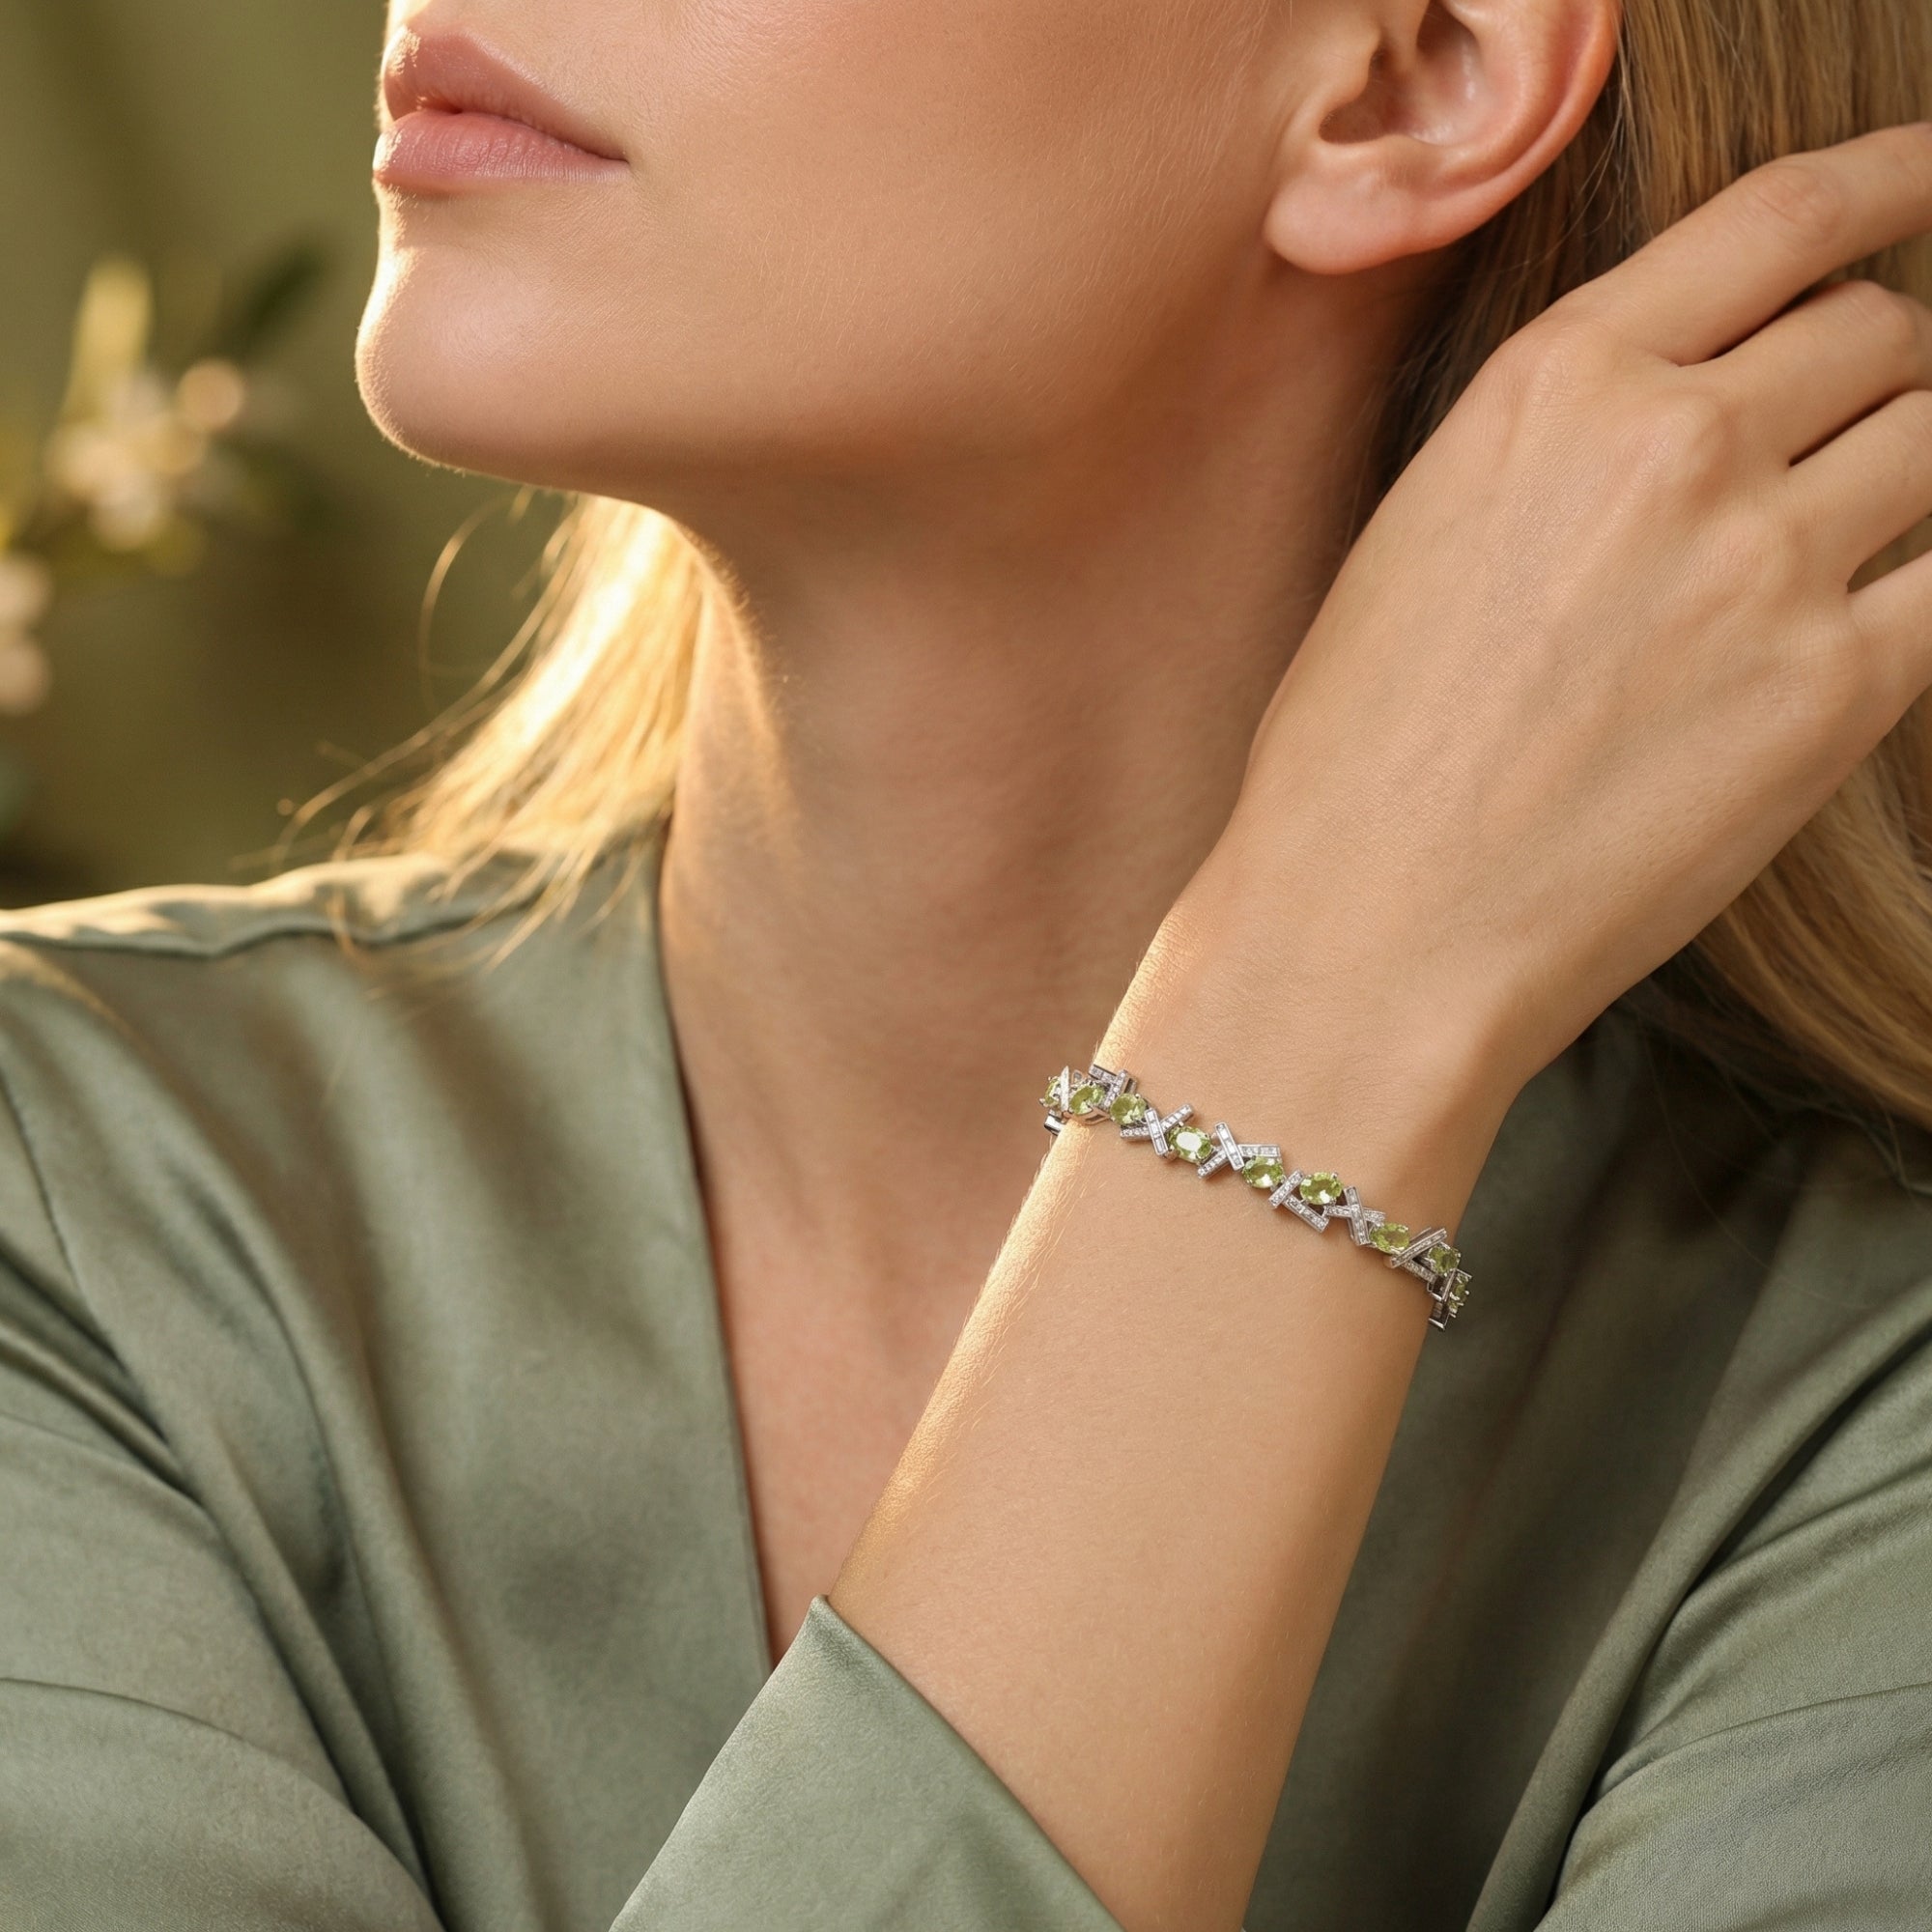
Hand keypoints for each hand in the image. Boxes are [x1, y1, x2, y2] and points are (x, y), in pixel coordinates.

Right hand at [1212, 124, 1931, 1108]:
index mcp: (1559, 383)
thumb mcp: (1425, 530)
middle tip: (1820, 449)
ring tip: (1812, 560)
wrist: (1371, 929)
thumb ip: (1572, 434)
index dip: (1897, 177)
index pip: (1787, 216)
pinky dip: (1920, 591)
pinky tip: (1844, 635)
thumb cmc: (1359, 752)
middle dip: (1870, 375)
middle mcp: (1678, 443)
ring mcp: (1769, 563)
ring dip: (1900, 476)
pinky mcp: (1835, 692)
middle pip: (1880, 332)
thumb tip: (1699, 400)